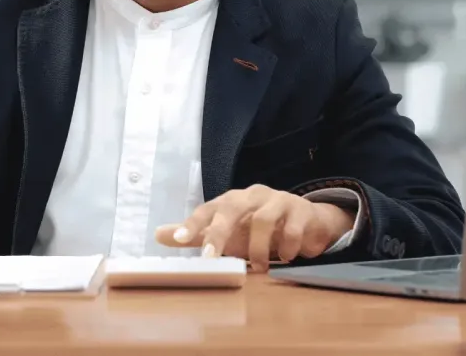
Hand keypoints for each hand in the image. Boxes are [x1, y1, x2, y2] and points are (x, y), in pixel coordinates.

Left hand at [155, 184, 353, 272]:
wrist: (307, 221)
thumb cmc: (258, 227)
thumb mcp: (228, 232)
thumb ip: (196, 233)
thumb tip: (158, 234)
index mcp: (231, 201)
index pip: (207, 209)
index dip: (192, 223)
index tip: (179, 240)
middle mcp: (251, 196)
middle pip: (231, 208)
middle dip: (219, 233)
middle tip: (211, 258)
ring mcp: (277, 200)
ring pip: (263, 220)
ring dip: (258, 250)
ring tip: (259, 268)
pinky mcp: (300, 210)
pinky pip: (292, 230)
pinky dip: (287, 248)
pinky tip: (286, 258)